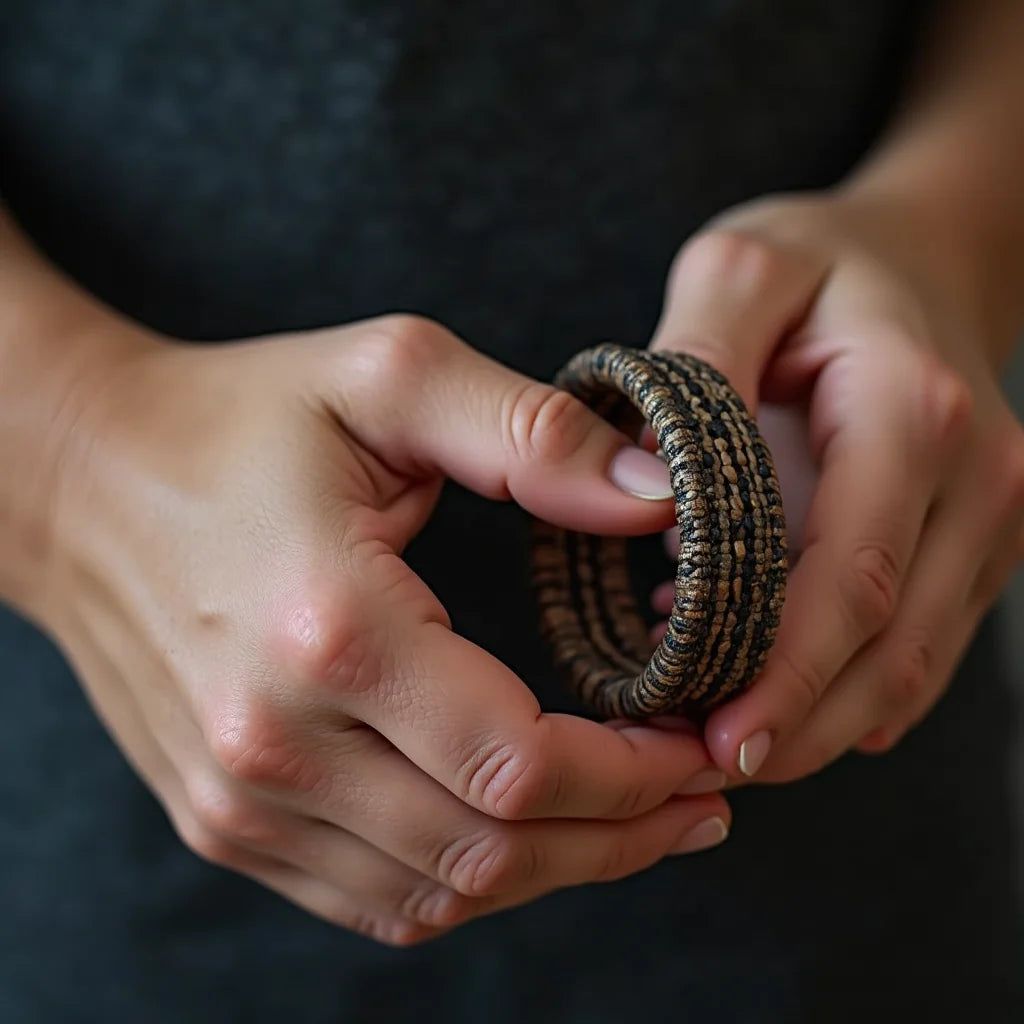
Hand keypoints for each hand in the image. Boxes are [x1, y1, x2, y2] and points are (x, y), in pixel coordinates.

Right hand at [39, 313, 729, 945]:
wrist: (83, 480)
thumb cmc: (235, 419)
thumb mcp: (388, 377)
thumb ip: (531, 432)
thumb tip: (661, 497)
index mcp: (330, 630)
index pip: (520, 763)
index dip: (636, 774)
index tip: (704, 742)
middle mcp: (275, 743)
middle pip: (491, 851)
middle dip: (622, 837)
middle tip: (703, 796)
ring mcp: (240, 798)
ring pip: (441, 893)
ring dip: (558, 870)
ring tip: (639, 824)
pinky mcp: (223, 816)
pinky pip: (374, 899)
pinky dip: (471, 881)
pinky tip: (527, 838)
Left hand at [647, 191, 1023, 782]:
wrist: (913, 257)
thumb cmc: (816, 264)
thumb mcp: (740, 272)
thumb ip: (695, 362)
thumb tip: (648, 488)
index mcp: (914, 409)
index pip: (852, 573)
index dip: (785, 670)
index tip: (716, 737)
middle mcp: (975, 480)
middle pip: (889, 644)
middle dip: (796, 723)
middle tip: (700, 770)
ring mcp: (986, 522)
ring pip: (910, 664)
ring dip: (818, 723)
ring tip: (722, 752)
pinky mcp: (969, 547)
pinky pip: (917, 645)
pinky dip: (845, 691)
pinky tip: (774, 702)